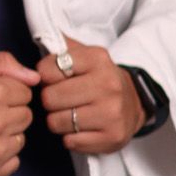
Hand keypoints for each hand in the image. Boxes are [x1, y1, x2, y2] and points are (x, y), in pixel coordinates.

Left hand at [36, 37, 145, 154]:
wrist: (135, 102)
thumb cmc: (99, 78)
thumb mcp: (85, 55)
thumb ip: (61, 46)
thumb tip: (40, 33)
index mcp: (97, 59)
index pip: (48, 69)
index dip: (44, 76)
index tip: (53, 79)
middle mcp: (107, 85)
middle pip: (50, 98)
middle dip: (49, 100)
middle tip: (60, 100)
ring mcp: (112, 113)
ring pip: (57, 122)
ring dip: (57, 121)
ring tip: (69, 114)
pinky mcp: (112, 137)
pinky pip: (70, 142)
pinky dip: (70, 137)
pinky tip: (80, 128)